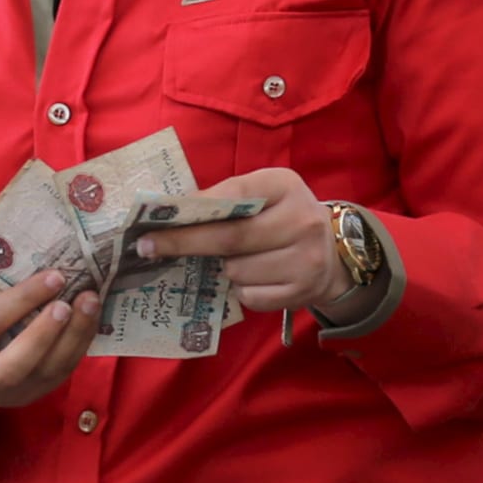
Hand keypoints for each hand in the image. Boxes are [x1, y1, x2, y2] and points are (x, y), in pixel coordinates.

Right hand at [0, 271, 101, 414]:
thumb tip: (26, 246)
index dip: (23, 299)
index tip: (54, 276)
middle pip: (15, 363)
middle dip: (46, 332)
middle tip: (70, 301)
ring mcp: (9, 392)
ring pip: (46, 371)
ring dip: (74, 336)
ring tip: (91, 303)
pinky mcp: (34, 394)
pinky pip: (62, 373)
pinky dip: (79, 344)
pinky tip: (90, 319)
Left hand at [133, 168, 348, 313]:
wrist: (335, 255)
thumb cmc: (283, 216)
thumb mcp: (264, 193)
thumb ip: (227, 197)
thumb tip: (173, 211)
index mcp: (285, 186)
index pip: (234, 193)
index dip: (194, 206)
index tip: (158, 217)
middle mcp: (301, 221)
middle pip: (230, 238)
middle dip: (184, 243)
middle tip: (147, 247)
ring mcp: (306, 260)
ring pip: (237, 270)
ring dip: (222, 268)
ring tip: (232, 259)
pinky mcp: (303, 293)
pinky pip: (250, 296)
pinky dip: (241, 289)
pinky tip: (252, 277)